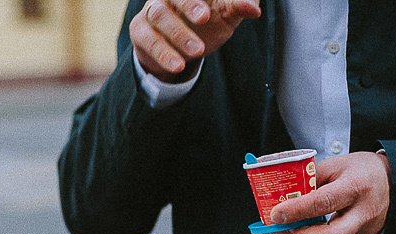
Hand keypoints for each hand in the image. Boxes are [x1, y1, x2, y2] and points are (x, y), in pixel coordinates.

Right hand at [129, 0, 259, 80]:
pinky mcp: (140, 29)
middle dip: (189, 4)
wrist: (177, 48)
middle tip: (204, 17)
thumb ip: (240, 7)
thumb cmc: (206, 22)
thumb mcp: (227, 14)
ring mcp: (152, 8)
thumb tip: (255, 9)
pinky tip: (177, 66)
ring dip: (178, 34)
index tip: (210, 10)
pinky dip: (162, 53)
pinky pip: (148, 39)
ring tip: (197, 52)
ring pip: (160, 15)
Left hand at [265, 152, 390, 233]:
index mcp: (357, 186)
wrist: (390, 180)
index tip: (275, 214)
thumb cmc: (360, 170)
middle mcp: (365, 211)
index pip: (324, 203)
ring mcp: (365, 228)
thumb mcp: (334, 165)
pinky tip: (302, 229)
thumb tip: (281, 199)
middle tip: (277, 229)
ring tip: (283, 228)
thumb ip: (309, 181)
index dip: (296, 211)